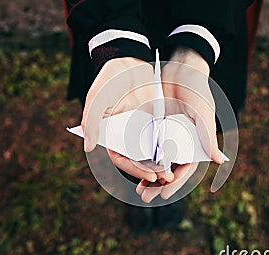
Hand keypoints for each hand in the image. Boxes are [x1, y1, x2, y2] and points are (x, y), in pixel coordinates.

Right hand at [82, 57, 173, 182]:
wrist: (129, 60)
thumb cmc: (109, 80)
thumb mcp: (98, 98)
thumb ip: (92, 122)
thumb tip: (88, 148)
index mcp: (111, 135)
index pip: (122, 158)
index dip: (134, 169)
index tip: (150, 176)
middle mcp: (126, 135)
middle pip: (138, 159)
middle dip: (151, 171)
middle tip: (166, 179)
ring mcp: (141, 128)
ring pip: (152, 151)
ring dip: (161, 163)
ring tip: (174, 172)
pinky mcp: (154, 120)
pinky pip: (162, 136)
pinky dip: (169, 146)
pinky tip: (180, 153)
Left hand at [136, 48, 222, 202]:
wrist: (180, 68)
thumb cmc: (196, 89)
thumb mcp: (201, 112)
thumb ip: (207, 136)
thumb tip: (219, 161)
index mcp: (194, 142)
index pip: (185, 168)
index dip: (175, 182)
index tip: (164, 193)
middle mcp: (180, 142)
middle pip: (169, 169)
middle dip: (158, 185)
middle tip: (146, 198)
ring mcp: (166, 135)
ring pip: (156, 160)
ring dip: (147, 175)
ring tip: (138, 189)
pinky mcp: (154, 126)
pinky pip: (146, 144)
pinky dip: (140, 156)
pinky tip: (130, 165)